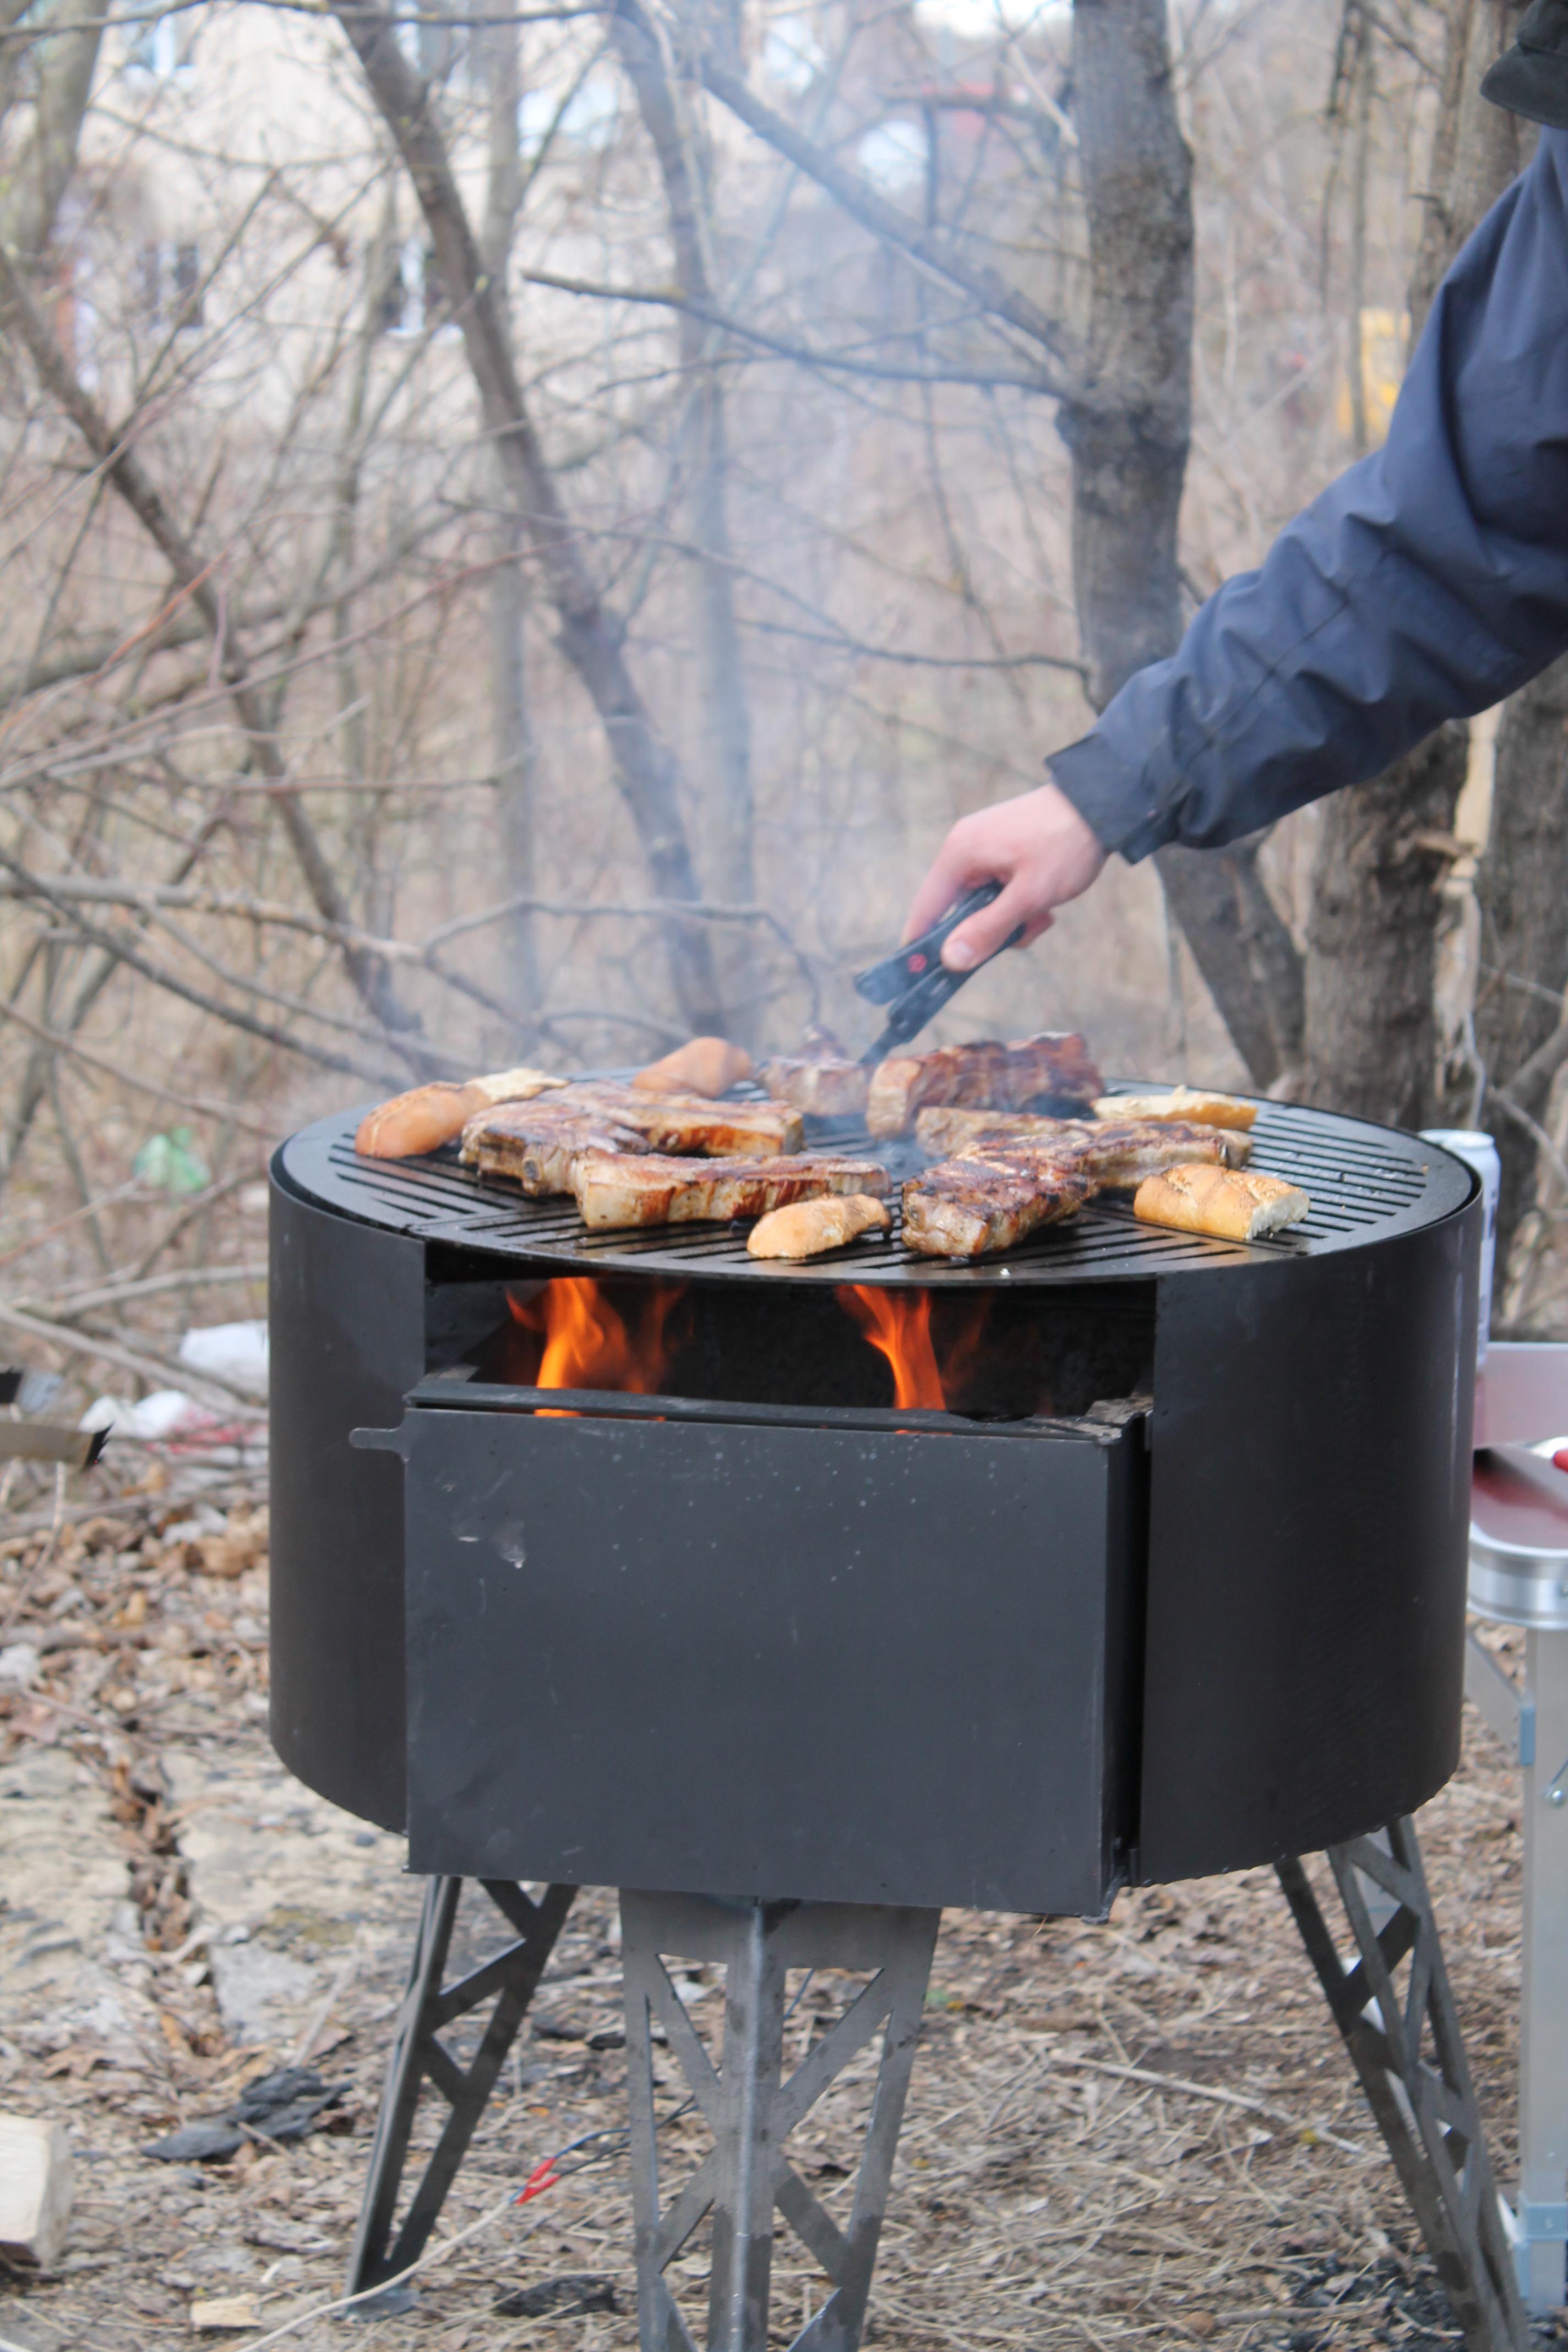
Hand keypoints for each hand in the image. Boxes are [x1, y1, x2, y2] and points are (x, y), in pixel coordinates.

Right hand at [903, 784, 1107, 969]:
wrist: (1102, 803)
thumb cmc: (1065, 845)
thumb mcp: (1029, 895)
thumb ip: (988, 929)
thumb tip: (950, 960)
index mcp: (959, 855)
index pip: (925, 910)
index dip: (921, 946)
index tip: (922, 979)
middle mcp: (963, 849)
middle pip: (957, 912)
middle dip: (990, 931)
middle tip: (1024, 931)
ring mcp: (982, 848)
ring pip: (982, 905)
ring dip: (1011, 919)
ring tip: (1043, 913)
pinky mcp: (1000, 850)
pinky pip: (997, 890)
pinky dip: (1019, 903)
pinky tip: (1045, 901)